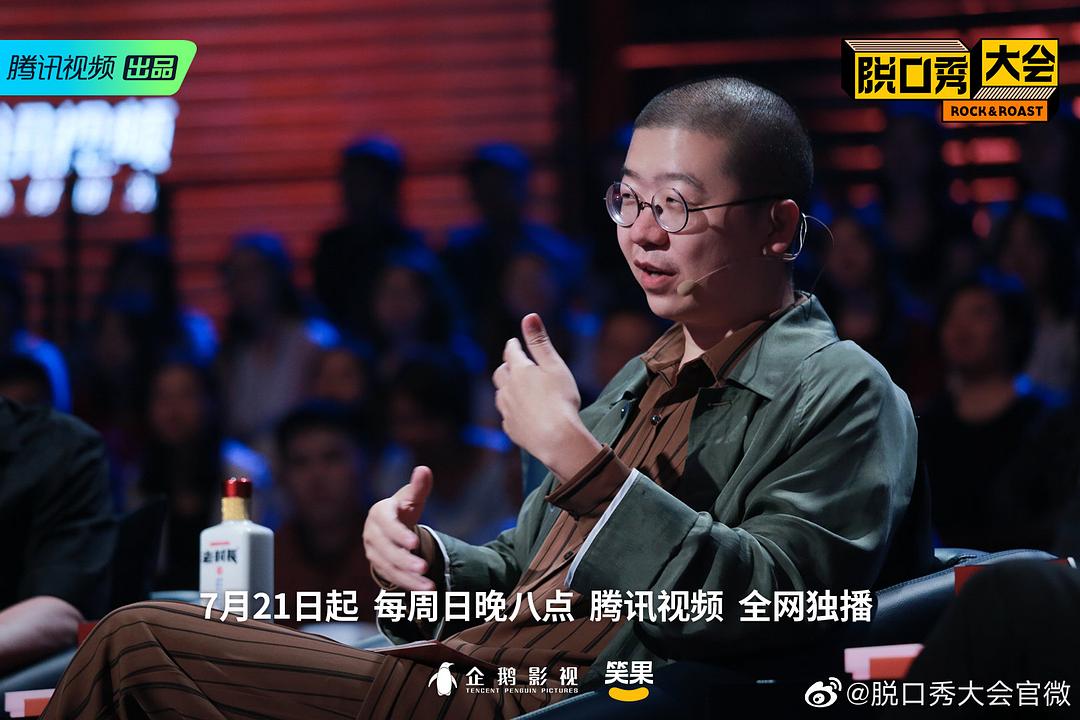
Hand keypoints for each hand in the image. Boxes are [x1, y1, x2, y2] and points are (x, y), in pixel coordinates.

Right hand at [362, 466, 435, 590]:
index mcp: (380, 513)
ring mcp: (373, 551)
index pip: (387, 524)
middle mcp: (372, 533)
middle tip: (424, 567)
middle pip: (387, 550)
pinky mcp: (378, 565)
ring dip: (409, 578)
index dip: (399, 534)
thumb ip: (418, 486)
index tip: (414, 543)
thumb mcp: (411, 497)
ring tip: (429, 586)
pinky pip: (392, 578)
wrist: (391, 527)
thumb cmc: (403, 509)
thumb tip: (424, 469)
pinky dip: (408, 585)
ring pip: (389, 567)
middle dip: (405, 560)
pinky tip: (424, 591)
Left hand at [493, 314, 600, 477]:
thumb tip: (529, 316)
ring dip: (506, 389)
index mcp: (519, 370)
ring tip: (514, 388)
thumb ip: (540, 342)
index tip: (514, 342)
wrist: (557, 438)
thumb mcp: (554, 365)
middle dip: (506, 366)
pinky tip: (518, 413)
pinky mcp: (511, 429)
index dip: (513, 345)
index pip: (511, 352)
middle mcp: (508, 389)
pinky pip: (507, 416)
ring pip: (500, 395)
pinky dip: (511, 410)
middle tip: (513, 364)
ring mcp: (507, 410)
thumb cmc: (560, 399)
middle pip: (501, 373)